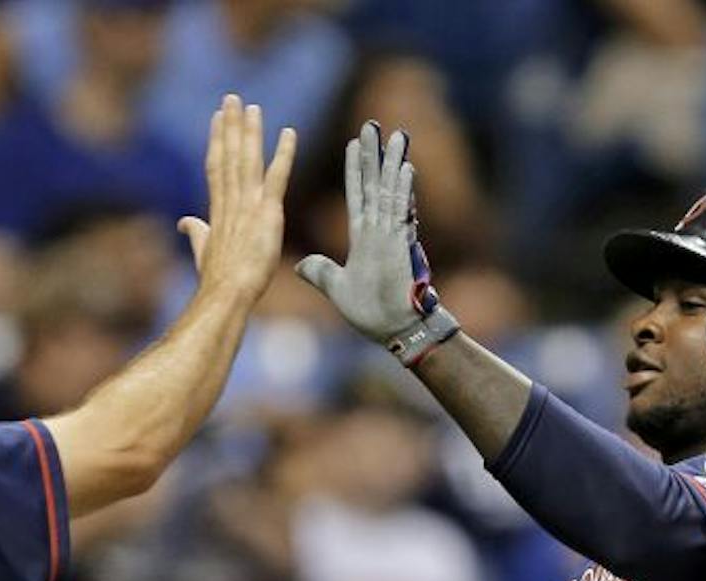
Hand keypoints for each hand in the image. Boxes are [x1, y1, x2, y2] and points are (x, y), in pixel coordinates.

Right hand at [177, 94, 296, 301]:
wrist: (226, 294)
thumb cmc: (216, 280)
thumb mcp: (202, 251)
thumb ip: (195, 232)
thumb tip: (183, 222)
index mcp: (219, 210)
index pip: (217, 167)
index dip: (218, 140)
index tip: (218, 117)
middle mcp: (231, 201)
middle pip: (229, 155)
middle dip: (230, 126)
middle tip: (233, 98)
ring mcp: (249, 205)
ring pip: (248, 160)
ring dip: (250, 132)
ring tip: (252, 107)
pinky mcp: (268, 213)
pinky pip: (278, 177)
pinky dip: (284, 154)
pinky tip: (290, 133)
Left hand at [296, 121, 452, 353]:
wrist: (394, 331)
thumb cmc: (372, 313)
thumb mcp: (337, 289)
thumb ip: (321, 273)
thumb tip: (300, 265)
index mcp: (364, 238)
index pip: (357, 195)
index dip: (356, 169)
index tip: (355, 143)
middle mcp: (379, 231)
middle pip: (374, 184)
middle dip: (374, 155)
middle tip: (374, 125)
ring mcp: (392, 236)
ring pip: (390, 191)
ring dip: (393, 163)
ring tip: (396, 135)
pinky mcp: (401, 247)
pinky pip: (402, 214)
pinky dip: (404, 191)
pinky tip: (406, 168)